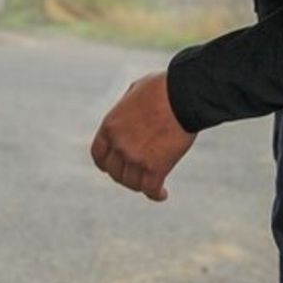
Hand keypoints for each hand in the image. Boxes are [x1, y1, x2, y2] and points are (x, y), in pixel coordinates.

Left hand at [90, 71, 196, 201]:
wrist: (183, 95)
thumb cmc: (164, 88)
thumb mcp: (135, 92)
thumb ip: (128, 107)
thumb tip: (132, 110)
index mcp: (110, 126)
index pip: (99, 155)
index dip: (106, 164)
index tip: (113, 167)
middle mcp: (118, 145)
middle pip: (115, 172)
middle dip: (126, 175)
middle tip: (138, 175)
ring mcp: (135, 158)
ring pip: (132, 183)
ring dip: (141, 185)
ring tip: (152, 185)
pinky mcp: (155, 167)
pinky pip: (150, 189)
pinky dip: (156, 194)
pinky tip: (162, 194)